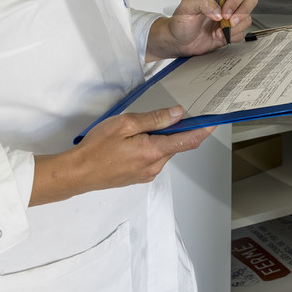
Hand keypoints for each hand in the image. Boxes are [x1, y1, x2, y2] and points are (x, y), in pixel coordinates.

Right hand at [31, 106, 213, 205]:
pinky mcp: (138, 177)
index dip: (203, 131)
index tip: (214, 122)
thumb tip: (177, 114)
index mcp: (153, 152)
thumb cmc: (96, 148)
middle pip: (175, 146)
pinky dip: (150, 148)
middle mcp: (153, 166)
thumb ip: (154, 119)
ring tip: (138, 129)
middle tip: (165, 115)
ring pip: (163, 152)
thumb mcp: (125, 124)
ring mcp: (145, 174)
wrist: (77, 173)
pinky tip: (133, 142)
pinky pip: (152, 159)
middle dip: (174, 131)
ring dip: (160, 140)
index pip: (187, 141)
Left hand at [147, 0, 257, 60]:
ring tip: (218, 31)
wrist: (178, 41)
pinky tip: (219, 36)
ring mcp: (230, 19)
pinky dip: (232, 37)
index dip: (235, 2)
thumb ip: (203, 2)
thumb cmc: (180, 22)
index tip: (224, 13)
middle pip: (249, 1)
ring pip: (247, 19)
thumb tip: (218, 10)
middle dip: (241, 14)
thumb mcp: (187, 6)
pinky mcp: (230, 32)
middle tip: (229, 22)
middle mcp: (226, 4)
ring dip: (234, 28)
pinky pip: (241, 33)